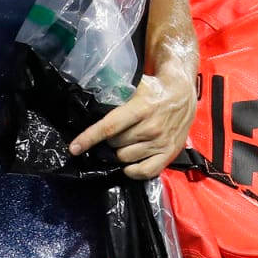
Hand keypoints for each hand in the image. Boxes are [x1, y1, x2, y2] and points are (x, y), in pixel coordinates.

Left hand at [68, 68, 196, 180]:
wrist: (183, 94)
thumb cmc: (153, 89)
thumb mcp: (134, 85)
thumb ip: (114, 94)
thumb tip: (88, 101)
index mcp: (141, 109)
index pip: (109, 127)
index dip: (89, 138)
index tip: (74, 148)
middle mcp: (151, 128)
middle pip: (115, 144)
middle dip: (108, 141)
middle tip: (112, 134)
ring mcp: (161, 142)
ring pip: (126, 158)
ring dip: (119, 153)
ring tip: (123, 143)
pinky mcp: (169, 153)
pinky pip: (146, 171)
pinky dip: (132, 171)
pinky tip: (128, 164)